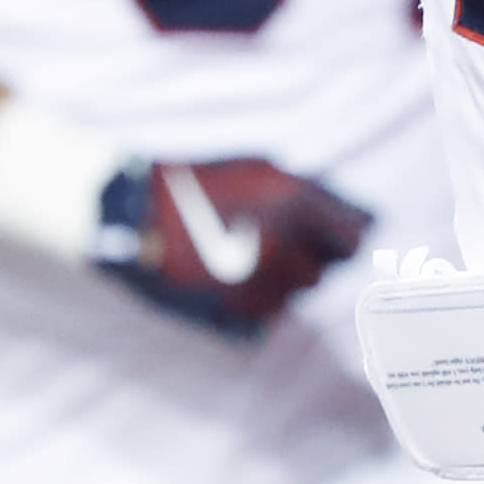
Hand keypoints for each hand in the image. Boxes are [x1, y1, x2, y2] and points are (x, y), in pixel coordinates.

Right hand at [95, 154, 372, 340]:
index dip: (345, 240)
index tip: (339, 241)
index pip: (351, 237)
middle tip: (283, 249)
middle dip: (307, 262)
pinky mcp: (232, 311)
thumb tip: (334, 214)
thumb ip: (300, 192)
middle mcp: (281, 244)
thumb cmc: (194, 183)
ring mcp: (255, 282)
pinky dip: (255, 302)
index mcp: (292, 200)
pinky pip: (265, 314)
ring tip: (247, 261)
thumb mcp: (255, 169)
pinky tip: (230, 279)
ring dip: (280, 283)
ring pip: (292, 296)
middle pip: (320, 272)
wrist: (132, 214)